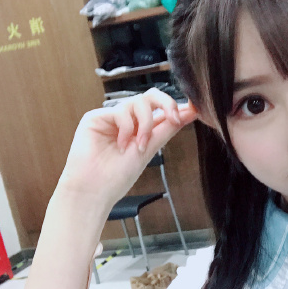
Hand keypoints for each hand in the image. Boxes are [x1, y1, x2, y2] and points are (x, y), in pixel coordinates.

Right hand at [56, 88, 197, 213]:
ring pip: (138, 102)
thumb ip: (167, 129)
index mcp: (140, 129)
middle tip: (175, 117)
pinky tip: (120, 145)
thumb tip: (190, 113)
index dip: (175, 107)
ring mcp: (111, 118)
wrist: (93, 191)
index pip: (160, 110)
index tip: (194, 109)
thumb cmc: (116, 177)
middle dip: (167, 103)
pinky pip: (121, 111)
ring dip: (145, 123)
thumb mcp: (149, 150)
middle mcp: (127, 121)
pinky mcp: (96, 117)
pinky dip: (126, 128)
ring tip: (139, 145)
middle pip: (150, 96)